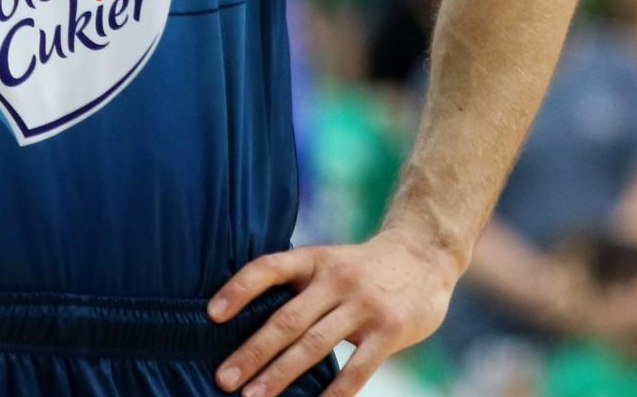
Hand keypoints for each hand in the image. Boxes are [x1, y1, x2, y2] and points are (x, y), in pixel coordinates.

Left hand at [208, 228, 456, 396]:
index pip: (269, 268)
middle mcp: (336, 280)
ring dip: (280, 375)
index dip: (239, 289)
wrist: (425, 254)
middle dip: (252, 352)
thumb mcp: (329, 262)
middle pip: (287, 319)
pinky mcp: (389, 330)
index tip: (211, 315)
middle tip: (224, 378)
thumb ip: (299, 288)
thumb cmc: (363, 267)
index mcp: (315, 260)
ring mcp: (363, 305)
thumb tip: (249, 327)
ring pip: (314, 345)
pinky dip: (334, 393)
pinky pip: (357, 368)